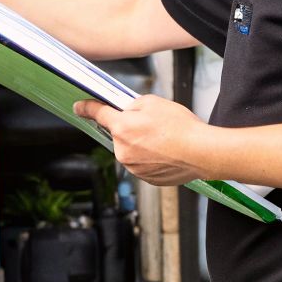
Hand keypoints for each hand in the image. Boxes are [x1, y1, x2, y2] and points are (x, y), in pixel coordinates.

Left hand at [74, 94, 214, 185]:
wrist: (202, 152)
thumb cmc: (181, 127)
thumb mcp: (153, 102)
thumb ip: (132, 105)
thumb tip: (125, 110)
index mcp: (121, 128)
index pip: (98, 114)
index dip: (87, 108)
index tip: (79, 107)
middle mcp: (122, 150)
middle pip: (118, 134)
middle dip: (130, 128)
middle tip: (152, 125)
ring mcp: (133, 167)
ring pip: (130, 150)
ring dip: (141, 144)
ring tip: (164, 140)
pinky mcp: (145, 178)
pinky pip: (141, 163)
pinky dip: (150, 158)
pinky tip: (166, 152)